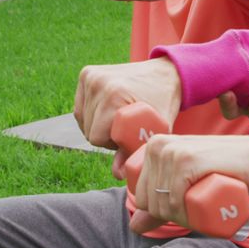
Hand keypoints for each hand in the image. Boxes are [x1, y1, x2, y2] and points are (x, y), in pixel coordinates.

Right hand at [74, 58, 181, 176]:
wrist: (167, 73)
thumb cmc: (163, 103)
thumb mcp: (155, 130)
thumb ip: (133, 153)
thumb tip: (117, 174)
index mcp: (114, 95)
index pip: (98, 138)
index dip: (114, 143)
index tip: (131, 135)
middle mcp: (99, 83)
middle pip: (89, 130)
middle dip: (107, 135)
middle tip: (128, 126)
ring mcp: (92, 76)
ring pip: (83, 120)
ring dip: (99, 124)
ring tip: (121, 117)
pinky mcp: (87, 73)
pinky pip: (81, 108)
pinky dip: (93, 114)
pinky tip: (110, 111)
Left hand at [129, 134, 248, 233]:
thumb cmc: (222, 170)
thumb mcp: (186, 184)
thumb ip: (159, 202)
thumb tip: (134, 227)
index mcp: (154, 147)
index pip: (141, 195)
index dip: (162, 209)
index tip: (187, 201)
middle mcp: (159, 146)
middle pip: (150, 201)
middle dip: (172, 214)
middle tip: (199, 204)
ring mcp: (172, 151)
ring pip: (162, 203)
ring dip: (182, 215)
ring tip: (203, 203)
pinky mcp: (187, 159)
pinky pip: (173, 199)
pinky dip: (183, 212)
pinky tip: (199, 205)